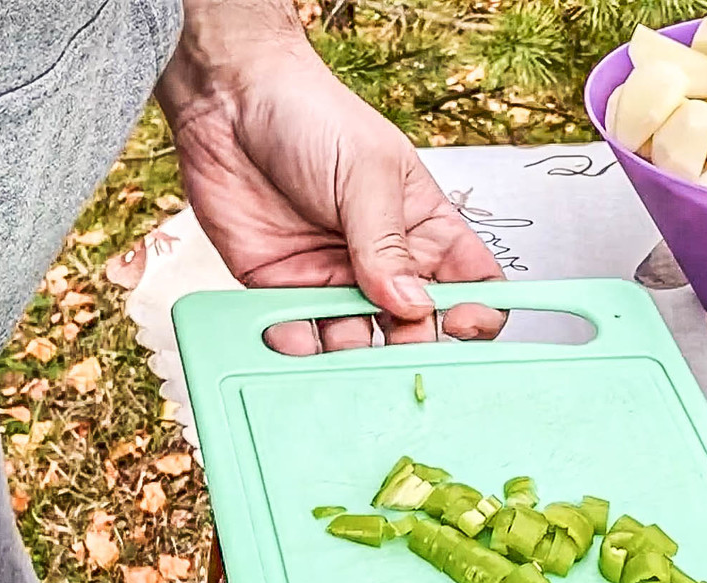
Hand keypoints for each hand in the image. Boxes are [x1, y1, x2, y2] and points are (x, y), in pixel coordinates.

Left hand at [159, 36, 505, 353]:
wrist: (228, 101)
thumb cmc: (310, 116)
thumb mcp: (366, 173)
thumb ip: (388, 245)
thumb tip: (413, 306)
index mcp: (424, 229)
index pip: (473, 285)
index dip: (477, 313)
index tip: (461, 324)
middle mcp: (384, 264)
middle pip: (418, 329)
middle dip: (412, 347)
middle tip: (396, 347)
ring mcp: (334, 281)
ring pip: (358, 344)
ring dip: (353, 357)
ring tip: (340, 347)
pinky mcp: (282, 291)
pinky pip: (298, 335)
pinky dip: (297, 348)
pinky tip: (291, 337)